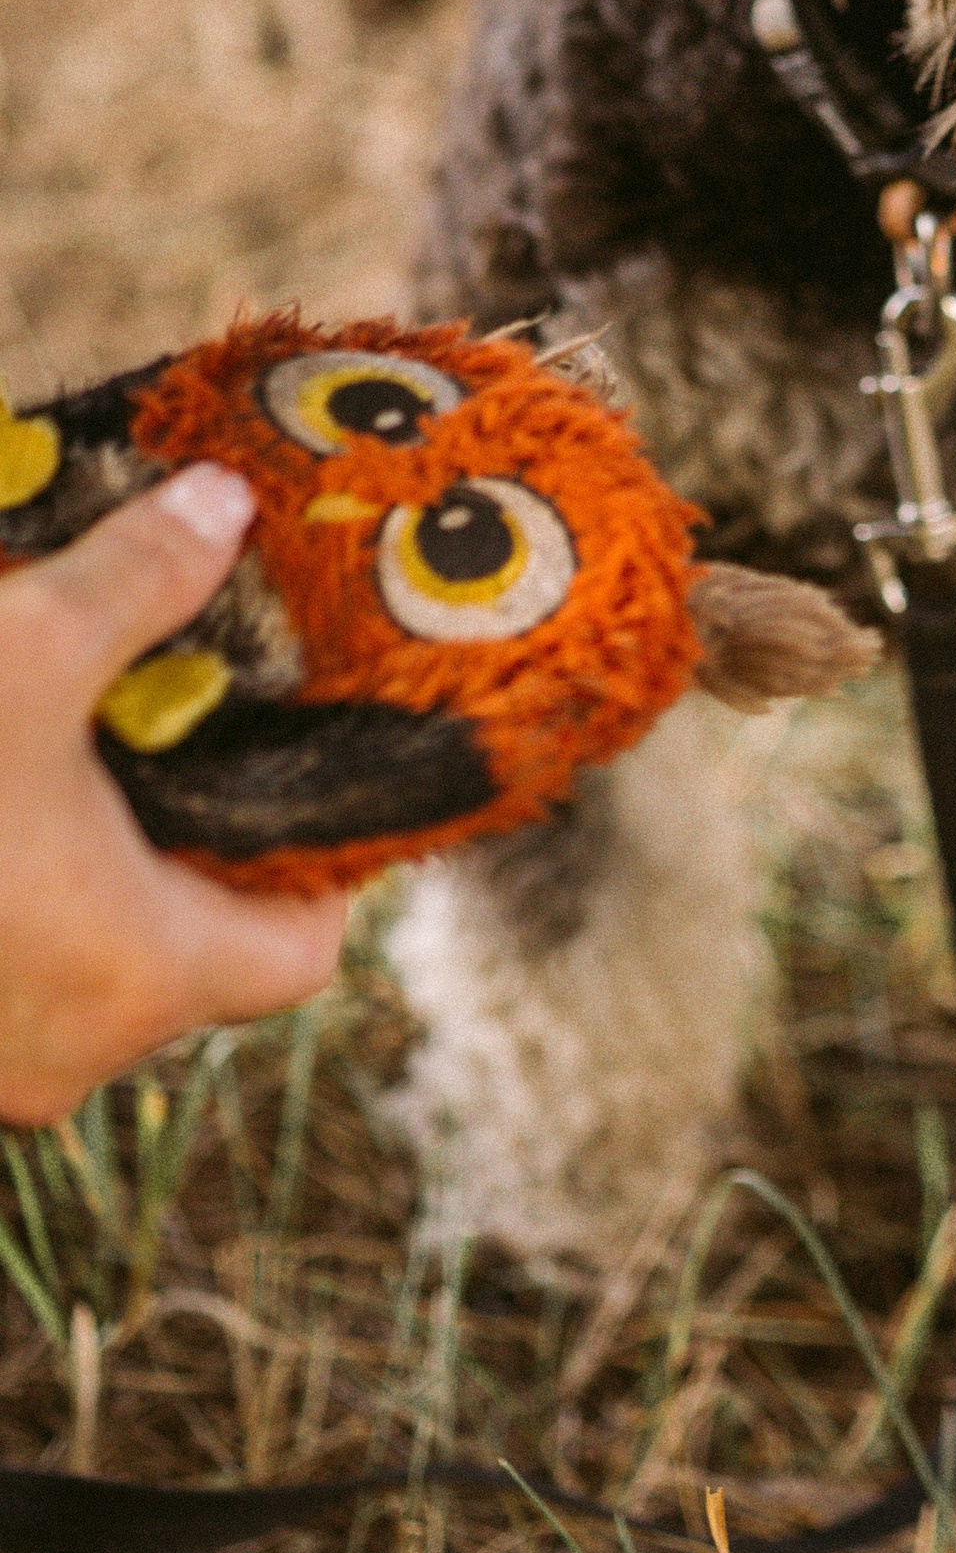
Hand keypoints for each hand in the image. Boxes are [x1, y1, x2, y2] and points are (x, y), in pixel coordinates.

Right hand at [0, 468, 348, 1125]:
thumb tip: (221, 504)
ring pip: (88, 962)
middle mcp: (74, 1048)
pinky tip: (2, 792)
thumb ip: (135, 582)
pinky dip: (20, 890)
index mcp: (144, 974)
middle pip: (197, 952)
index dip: (326, 867)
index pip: (305, 953)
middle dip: (195, 844)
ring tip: (79, 753)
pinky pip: (8, 969)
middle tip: (191, 736)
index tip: (312, 776)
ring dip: (94, 866)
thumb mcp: (21, 651)